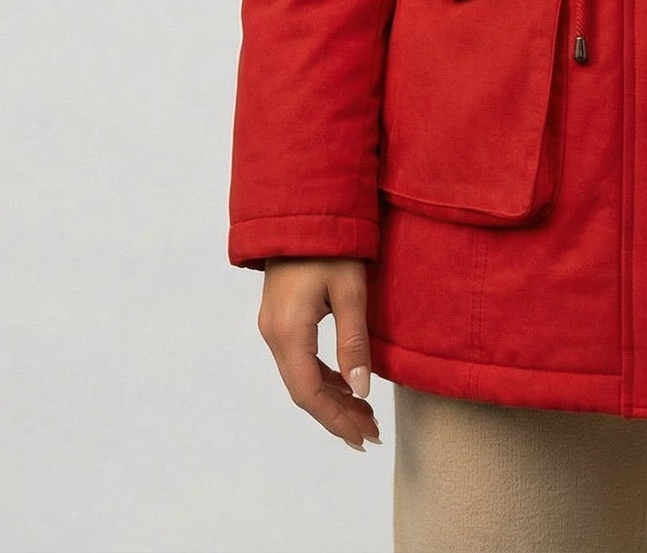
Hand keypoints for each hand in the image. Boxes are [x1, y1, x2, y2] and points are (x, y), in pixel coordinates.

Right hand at [256, 257, 381, 451]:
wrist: (301, 208)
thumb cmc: (330, 243)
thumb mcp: (350, 290)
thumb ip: (354, 341)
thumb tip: (362, 391)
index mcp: (288, 331)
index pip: (309, 392)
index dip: (336, 419)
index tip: (363, 439)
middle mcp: (274, 334)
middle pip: (304, 390)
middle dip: (338, 414)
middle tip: (372, 432)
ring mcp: (274, 326)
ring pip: (302, 376)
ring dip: (333, 397)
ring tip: (366, 414)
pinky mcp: (281, 317)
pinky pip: (300, 359)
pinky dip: (324, 376)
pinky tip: (347, 383)